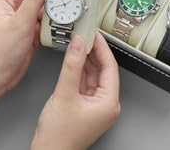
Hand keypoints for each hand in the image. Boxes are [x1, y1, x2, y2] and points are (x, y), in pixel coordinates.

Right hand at [31, 33, 120, 149]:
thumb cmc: (59, 137)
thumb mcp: (65, 94)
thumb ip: (72, 65)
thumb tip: (78, 43)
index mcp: (109, 103)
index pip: (110, 66)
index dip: (102, 47)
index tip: (94, 33)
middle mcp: (106, 104)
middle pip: (103, 69)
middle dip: (93, 50)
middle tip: (85, 33)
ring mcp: (95, 104)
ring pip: (93, 74)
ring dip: (85, 58)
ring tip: (78, 41)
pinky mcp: (84, 104)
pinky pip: (85, 81)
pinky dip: (79, 68)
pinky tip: (74, 57)